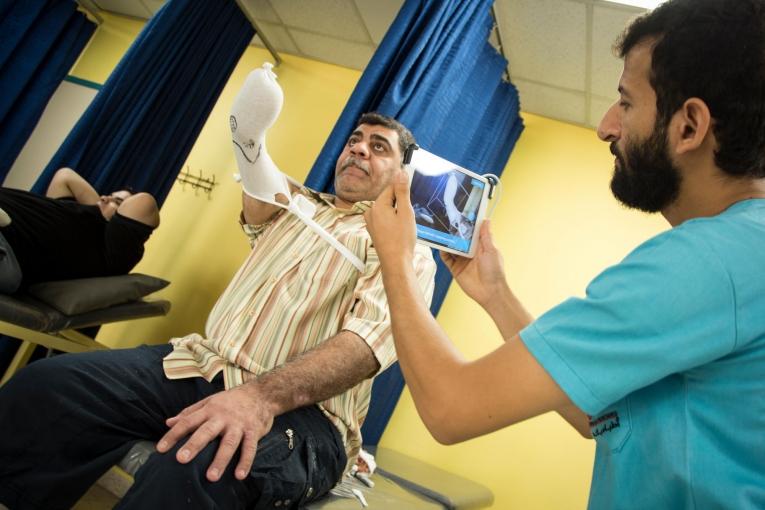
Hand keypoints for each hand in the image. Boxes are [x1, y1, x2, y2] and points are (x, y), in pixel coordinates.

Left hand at [156, 383, 274, 481]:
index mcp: (209, 410)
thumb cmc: (231, 400)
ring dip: (220, 460)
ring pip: (229, 442)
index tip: (160, 449)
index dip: (173, 434)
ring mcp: (239, 424)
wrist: (262, 393)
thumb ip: (189, 412)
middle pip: (206, 431)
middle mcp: (223, 417)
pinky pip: (250, 447)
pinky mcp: (254, 431)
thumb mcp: (209, 401)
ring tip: (211, 477)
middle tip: (181, 459)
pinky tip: (239, 475)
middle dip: (194, 445)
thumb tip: (168, 422)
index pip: (188, 421)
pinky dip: (245, 461)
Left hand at [364, 171, 415, 267]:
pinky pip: (384, 218)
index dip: (404, 195)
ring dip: (397, 214)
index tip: (409, 207)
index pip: (392, 188)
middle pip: (389, 198)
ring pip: (387, 209)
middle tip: (406, 220)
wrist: (395, 262)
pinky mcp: (372, 229)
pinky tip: (398, 232)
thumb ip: (402, 191)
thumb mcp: (406, 212)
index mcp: (377, 205)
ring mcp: (370, 221)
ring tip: (402, 228)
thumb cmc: (402, 239)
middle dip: (400, 205)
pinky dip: (392, 222)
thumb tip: (401, 172)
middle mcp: (370, 211)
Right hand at [440, 220, 507, 307]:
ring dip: (447, 241)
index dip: (467, 225)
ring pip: (452, 248)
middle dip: (454, 232)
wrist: (489, 292)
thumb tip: (486, 220)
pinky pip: (447, 259)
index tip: (461, 214)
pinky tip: (440, 246)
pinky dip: (443, 252)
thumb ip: (486, 236)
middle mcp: (470, 252)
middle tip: (447, 222)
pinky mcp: (455, 269)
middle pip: (460, 239)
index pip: (472, 233)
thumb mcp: (491, 250)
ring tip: (441, 232)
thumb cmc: (495, 272)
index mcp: (481, 246)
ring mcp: (462, 261)